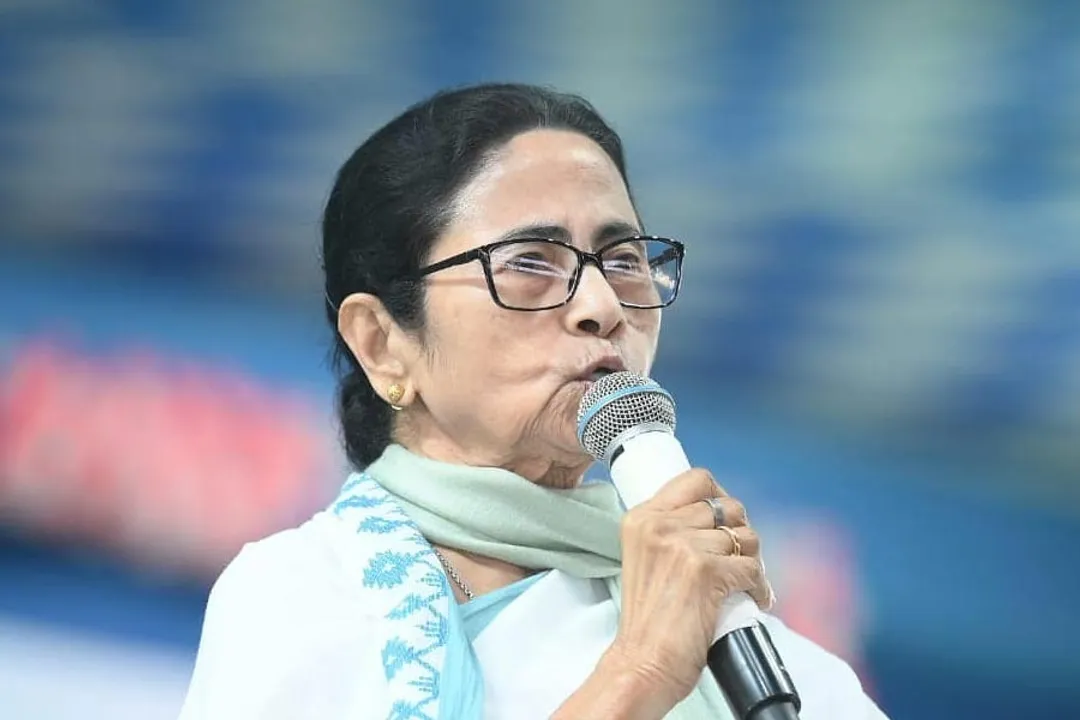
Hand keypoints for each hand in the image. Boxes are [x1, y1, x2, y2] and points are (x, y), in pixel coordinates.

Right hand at [603, 469, 771, 712]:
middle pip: (727, 507)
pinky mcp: (705, 570)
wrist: (641, 663)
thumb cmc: (647, 622)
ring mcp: (683, 545)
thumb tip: (721, 520)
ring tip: (746, 582)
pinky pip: (752, 568)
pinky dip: (760, 587)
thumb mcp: (645, 558)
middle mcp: (660, 525)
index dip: (721, 497)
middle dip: (741, 534)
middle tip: (741, 560)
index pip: (696, 479)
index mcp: (642, 518)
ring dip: (753, 562)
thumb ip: (671, 533)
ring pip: (745, 537)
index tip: (727, 521)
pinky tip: (753, 599)